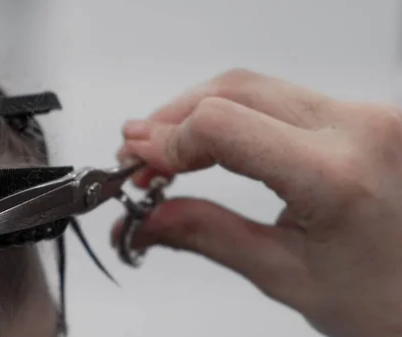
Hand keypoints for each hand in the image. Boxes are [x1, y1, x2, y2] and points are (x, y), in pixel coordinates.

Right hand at [113, 69, 401, 336]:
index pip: (222, 124)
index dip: (166, 140)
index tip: (137, 163)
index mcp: (337, 176)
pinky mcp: (361, 118)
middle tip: (140, 157)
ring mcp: (366, 115)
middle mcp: (359, 128)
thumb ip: (207, 236)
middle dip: (173, 120)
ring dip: (200, 113)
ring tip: (168, 152)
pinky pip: (281, 98)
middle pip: (233, 91)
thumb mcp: (286, 275)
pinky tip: (211, 141)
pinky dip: (234, 115)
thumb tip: (147, 218)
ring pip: (255, 87)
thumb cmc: (388, 302)